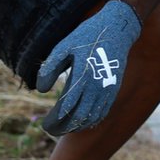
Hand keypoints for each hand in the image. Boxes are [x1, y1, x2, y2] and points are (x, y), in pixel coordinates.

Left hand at [37, 0, 141, 134]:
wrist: (117, 29)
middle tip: (51, 130)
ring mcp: (107, 89)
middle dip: (64, 128)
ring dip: (77, 126)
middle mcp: (96, 87)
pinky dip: (91, 121)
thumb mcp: (64, 46)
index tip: (44, 125)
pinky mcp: (113, 89)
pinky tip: (82, 121)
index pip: (66, 108)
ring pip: (92, 118)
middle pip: (79, 118)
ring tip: (64, 128)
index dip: (55, 121)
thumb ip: (50, 68)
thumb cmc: (87, 36)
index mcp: (82, 76)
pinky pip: (102, 112)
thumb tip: (42, 90)